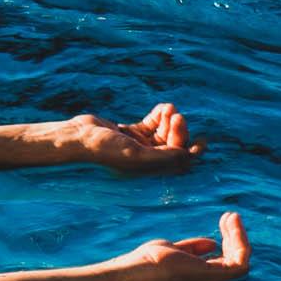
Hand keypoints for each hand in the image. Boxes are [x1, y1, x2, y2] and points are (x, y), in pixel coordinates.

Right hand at [40, 102, 201, 170]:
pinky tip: (161, 108)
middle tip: (177, 116)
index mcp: (150, 172)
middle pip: (173, 145)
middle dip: (178, 131)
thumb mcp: (138, 156)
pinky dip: (159, 116)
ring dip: (169, 121)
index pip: (179, 163)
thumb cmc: (105, 151)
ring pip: (164, 133)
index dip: (193, 152)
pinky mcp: (130, 133)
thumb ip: (166, 157)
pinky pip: (151, 124)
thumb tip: (190, 156)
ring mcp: (138, 146)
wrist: (77, 138)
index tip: (203, 140)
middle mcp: (146, 161)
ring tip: (169, 108)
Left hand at [117, 212, 253, 280]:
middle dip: (236, 234)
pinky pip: (240, 261)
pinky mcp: (215, 275)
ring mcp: (215, 278)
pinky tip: (232, 225)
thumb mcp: (178, 249)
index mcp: (203, 272)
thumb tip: (213, 243)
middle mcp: (212, 277)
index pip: (226, 257)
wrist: (143, 266)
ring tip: (232, 216)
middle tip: (231, 215)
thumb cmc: (153, 259)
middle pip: (236, 256)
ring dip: (240, 236)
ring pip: (241, 258)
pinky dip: (240, 242)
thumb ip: (194, 247)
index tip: (225, 221)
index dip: (229, 239)